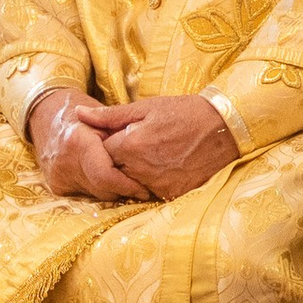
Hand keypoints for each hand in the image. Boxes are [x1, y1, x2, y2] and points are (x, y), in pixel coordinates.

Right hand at [27, 89, 151, 200]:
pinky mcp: (56, 185)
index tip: (146, 188)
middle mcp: (64, 162)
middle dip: (124, 190)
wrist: (45, 114)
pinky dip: (99, 187)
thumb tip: (147, 157)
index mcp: (77, 141)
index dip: (129, 186)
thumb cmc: (81, 112)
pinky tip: (107, 177)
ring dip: (113, 190)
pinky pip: (86, 193)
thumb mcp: (104, 116)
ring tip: (126, 179)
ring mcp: (57, 176)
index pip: (106, 177)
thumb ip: (122, 135)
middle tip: (142, 186)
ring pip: (96, 195)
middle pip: (103, 189)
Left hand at [99, 96, 236, 201]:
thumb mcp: (146, 108)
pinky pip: (150, 192)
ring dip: (134, 173)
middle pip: (112, 171)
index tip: (118, 136)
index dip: (105, 144)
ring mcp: (156, 185)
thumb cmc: (184, 112)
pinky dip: (152, 182)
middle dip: (117, 160)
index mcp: (129, 146)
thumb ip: (110, 116)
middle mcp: (139, 170)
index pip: (99, 153)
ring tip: (151, 154)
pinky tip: (164, 166)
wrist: (224, 128)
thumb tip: (78, 114)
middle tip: (134, 146)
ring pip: (130, 184)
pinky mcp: (172, 194)